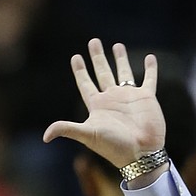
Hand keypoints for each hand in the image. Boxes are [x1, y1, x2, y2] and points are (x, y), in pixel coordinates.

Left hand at [43, 38, 165, 168]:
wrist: (140, 153)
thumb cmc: (113, 146)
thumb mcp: (87, 135)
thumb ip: (67, 129)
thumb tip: (45, 136)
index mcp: (97, 105)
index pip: (85, 84)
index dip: (80, 71)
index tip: (75, 57)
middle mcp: (112, 98)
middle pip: (102, 73)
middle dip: (97, 58)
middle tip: (93, 41)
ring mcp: (129, 97)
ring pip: (123, 73)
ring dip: (120, 59)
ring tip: (117, 45)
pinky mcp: (147, 98)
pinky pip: (149, 79)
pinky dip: (150, 68)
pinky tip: (150, 57)